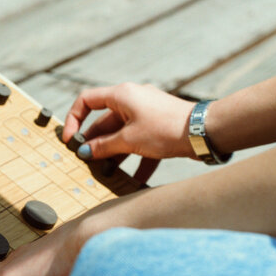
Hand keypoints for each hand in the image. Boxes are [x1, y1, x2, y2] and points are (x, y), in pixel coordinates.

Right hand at [63, 82, 195, 182]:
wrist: (204, 133)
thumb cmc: (167, 129)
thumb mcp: (129, 140)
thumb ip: (104, 146)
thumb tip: (85, 152)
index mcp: (122, 95)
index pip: (87, 100)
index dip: (74, 119)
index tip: (71, 140)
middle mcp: (133, 100)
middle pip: (104, 122)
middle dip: (95, 143)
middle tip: (86, 161)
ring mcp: (147, 113)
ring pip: (122, 134)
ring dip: (113, 154)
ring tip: (106, 173)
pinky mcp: (159, 127)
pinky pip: (140, 143)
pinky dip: (136, 159)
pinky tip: (133, 179)